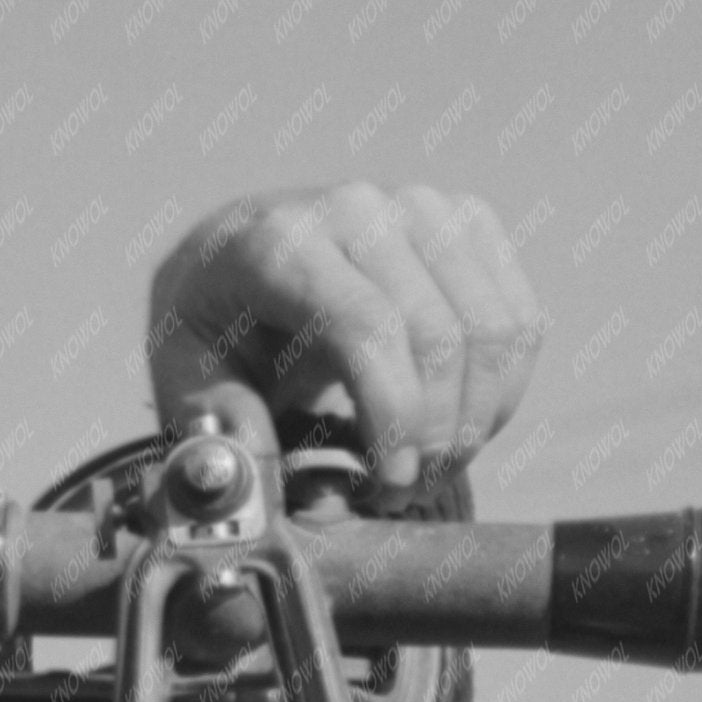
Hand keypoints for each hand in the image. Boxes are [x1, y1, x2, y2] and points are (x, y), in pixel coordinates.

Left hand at [147, 183, 543, 493]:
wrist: (242, 258)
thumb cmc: (214, 330)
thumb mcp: (182, 380)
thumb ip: (216, 426)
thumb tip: (251, 471)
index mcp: (276, 241)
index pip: (367, 327)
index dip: (395, 417)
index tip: (389, 484)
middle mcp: (357, 208)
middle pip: (440, 338)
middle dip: (434, 439)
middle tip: (399, 494)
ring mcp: (423, 207)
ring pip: (494, 333)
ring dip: (473, 424)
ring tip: (423, 467)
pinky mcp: (469, 223)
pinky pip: (520, 324)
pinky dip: (499, 394)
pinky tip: (451, 425)